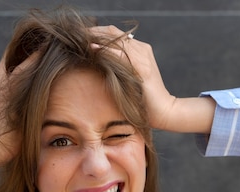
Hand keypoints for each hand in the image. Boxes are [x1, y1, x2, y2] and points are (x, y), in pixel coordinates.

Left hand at [89, 26, 213, 133]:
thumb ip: (117, 69)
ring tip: (79, 39)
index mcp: (139, 50)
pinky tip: (92, 49)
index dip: (96, 32)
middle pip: (113, 32)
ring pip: (116, 40)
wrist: (164, 111)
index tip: (79, 37)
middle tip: (75, 36)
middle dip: (92, 32)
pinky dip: (106, 50)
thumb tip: (94, 65)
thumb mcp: (127, 80)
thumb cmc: (143, 100)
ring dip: (96, 37)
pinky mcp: (142, 69)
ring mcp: (143, 58)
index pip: (114, 33)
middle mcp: (141, 49)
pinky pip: (121, 55)